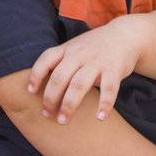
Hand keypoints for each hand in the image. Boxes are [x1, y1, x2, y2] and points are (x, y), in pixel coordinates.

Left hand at [27, 16, 148, 122]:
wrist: (125, 35)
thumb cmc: (94, 46)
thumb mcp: (74, 47)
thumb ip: (60, 61)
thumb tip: (40, 85)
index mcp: (67, 49)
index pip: (46, 59)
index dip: (35, 75)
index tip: (30, 91)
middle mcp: (79, 55)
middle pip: (59, 77)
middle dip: (50, 98)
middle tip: (46, 115)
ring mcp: (97, 62)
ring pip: (79, 84)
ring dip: (69, 104)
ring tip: (63, 121)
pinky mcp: (114, 69)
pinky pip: (109, 89)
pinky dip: (104, 104)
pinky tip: (99, 118)